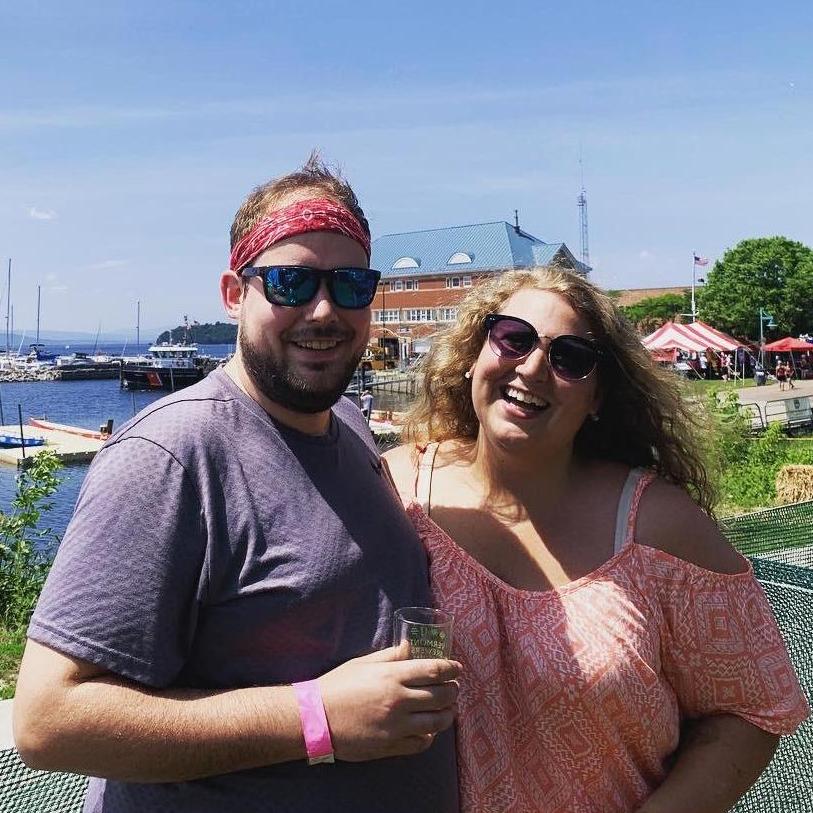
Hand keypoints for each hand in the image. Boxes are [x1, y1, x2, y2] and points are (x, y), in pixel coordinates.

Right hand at [318, 647, 460, 761]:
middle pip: (440, 696)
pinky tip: (430, 730)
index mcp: (392, 676)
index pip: (434, 670)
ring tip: (448, 709)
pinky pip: (420, 743)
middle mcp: (399, 700)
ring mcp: (396, 726)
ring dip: (448, 714)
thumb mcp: (363, 663)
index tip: (457, 668)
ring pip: (436, 722)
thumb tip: (410, 647)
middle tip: (454, 688)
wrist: (316, 718)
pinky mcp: (390, 745)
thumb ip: (390, 656)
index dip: (451, 669)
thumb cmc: (338, 685)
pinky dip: (430, 736)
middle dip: (453, 691)